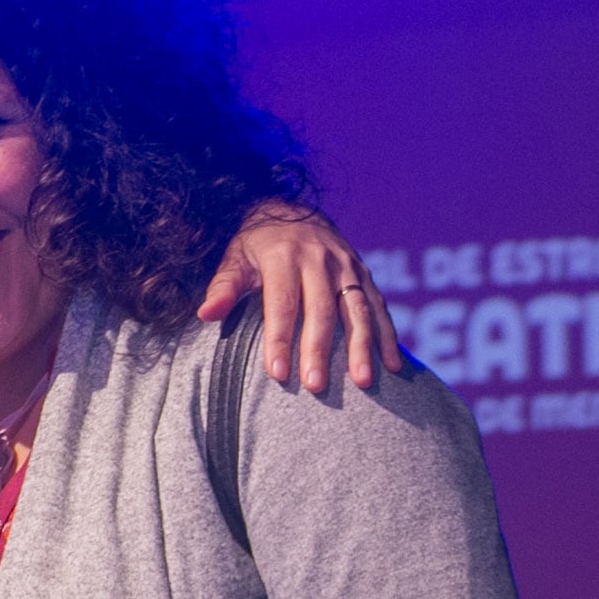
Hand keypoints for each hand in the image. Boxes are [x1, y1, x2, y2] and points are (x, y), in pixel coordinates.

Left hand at [200, 202, 403, 391]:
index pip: (282, 303)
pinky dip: (387, 336)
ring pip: (357, 310)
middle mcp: (320, 259)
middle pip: (321, 310)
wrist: (290, 212)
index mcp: (284, 255)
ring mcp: (347, 266)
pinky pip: (379, 307)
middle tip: (315, 386)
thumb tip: (206, 315)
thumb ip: (223, 287)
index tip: (276, 373)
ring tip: (362, 382)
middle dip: (319, 350)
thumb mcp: (234, 258)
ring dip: (362, 347)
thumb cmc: (255, 245)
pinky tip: (392, 365)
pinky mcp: (364, 274)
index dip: (278, 339)